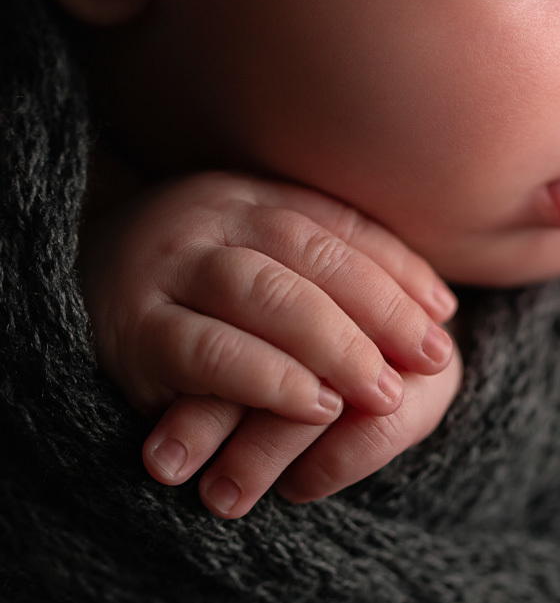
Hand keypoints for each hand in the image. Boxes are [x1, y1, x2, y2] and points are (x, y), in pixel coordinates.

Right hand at [81, 171, 460, 514]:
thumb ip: (338, 267)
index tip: (444, 313)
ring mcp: (165, 268)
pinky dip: (269, 379)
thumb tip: (440, 303)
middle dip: (380, 308)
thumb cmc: (197, 288)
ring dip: (333, 343)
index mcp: (248, 196)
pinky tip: (316, 406)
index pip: (338, 224)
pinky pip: (208, 351)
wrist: (72, 285)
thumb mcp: (263, 261)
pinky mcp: (133, 331)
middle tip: (431, 359)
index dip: (398, 268)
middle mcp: (206, 218)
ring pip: (263, 294)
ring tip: (382, 390)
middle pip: (309, 252)